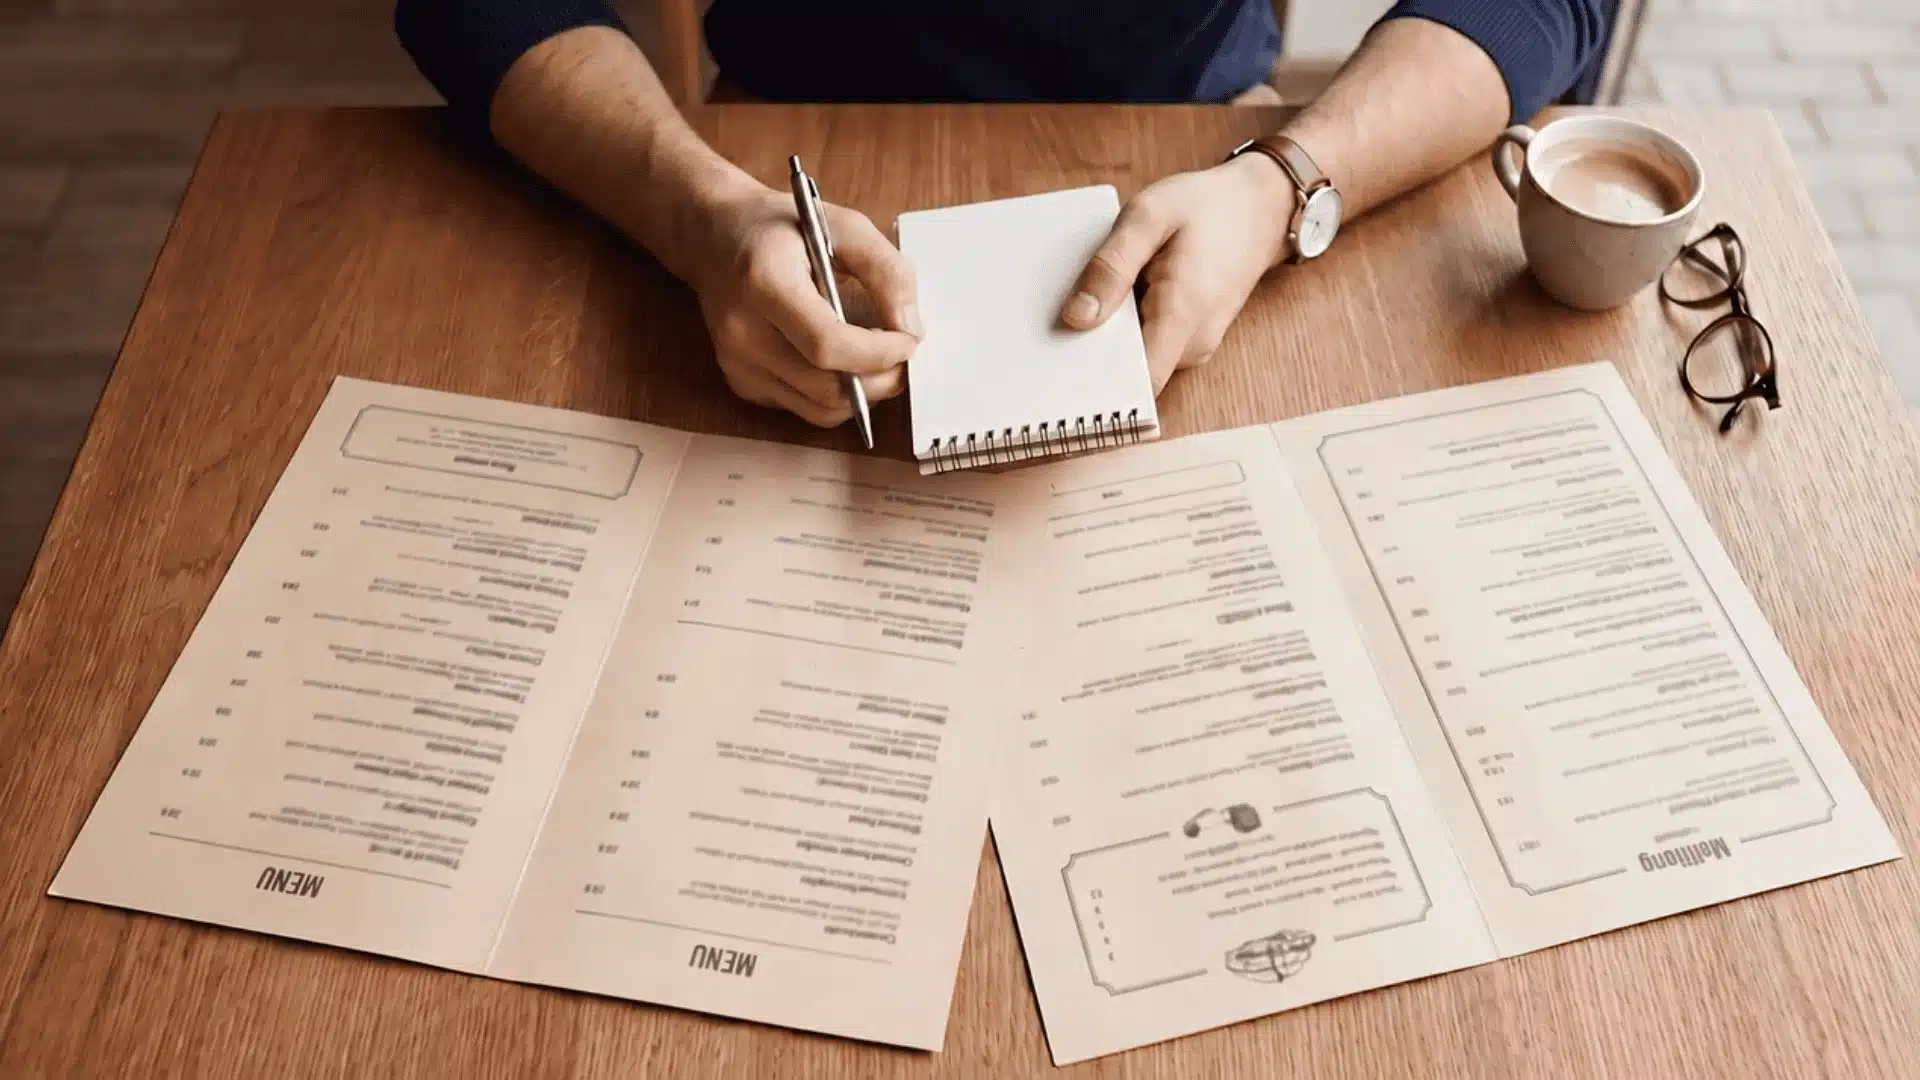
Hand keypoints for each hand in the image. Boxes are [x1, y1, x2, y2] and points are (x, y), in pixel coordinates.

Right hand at [689, 186, 921, 426]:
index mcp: (764, 283)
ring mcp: (738, 364)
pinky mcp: (742, 383)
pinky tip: (841, 362)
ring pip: (820, 409)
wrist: (714, 238)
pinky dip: (835, 395)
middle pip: (827, 386)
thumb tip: (911, 327)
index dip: (879, 352)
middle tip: (903, 355)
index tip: (909, 340)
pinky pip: (804, 408)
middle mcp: (743, 332)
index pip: (828, 344)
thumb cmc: (779, 228)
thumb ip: (885, 270)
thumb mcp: (842, 224)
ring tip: (878, 359)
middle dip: (880, 378)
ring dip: (863, 393)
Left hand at [1061, 155, 1296, 391]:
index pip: (1137, 385)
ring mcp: (1193, 347)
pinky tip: (1115, 297)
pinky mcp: (1188, 341)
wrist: (1260, 207)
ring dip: (1107, 337)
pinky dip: (1124, 328)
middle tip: (1057, 319)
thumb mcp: (1149, 216)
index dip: (1095, 387)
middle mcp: (1192, 344)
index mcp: (1182, 315)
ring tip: (1089, 297)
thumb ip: (1112, 266)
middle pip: (1126, 374)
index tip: (1058, 372)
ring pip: (1134, 360)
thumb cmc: (1206, 207)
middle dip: (1089, 353)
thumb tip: (1076, 318)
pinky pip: (1146, 346)